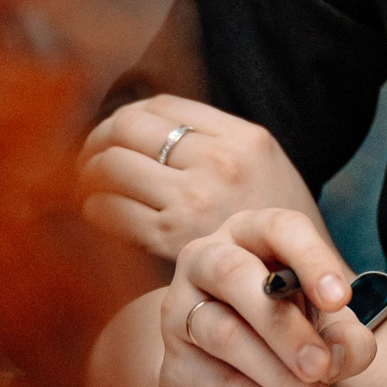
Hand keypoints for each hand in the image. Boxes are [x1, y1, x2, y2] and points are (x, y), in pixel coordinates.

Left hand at [80, 96, 321, 264]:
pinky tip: (101, 212)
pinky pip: (110, 212)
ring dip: (88, 174)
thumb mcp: (261, 157)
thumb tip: (142, 120)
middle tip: (91, 156)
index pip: (160, 105)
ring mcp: (194, 200)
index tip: (116, 132)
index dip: (126, 115)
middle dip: (97, 140)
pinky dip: (94, 208)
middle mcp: (217, 163)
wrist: (298, 281)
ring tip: (91, 184)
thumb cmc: (273, 217)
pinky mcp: (172, 239)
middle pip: (127, 129)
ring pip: (111, 168)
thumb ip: (211, 134)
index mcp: (240, 137)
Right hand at [152, 209, 376, 386]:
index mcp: (250, 235)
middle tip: (322, 365)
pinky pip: (224, 385)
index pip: (278, 228)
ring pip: (226, 336)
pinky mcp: (176, 364)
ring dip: (281, 377)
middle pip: (234, 275)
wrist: (221, 383)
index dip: (310, 259)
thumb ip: (344, 336)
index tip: (340, 299)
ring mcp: (181, 310)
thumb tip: (346, 354)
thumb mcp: (321, 325)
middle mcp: (206, 261)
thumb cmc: (277, 330)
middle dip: (284, 325)